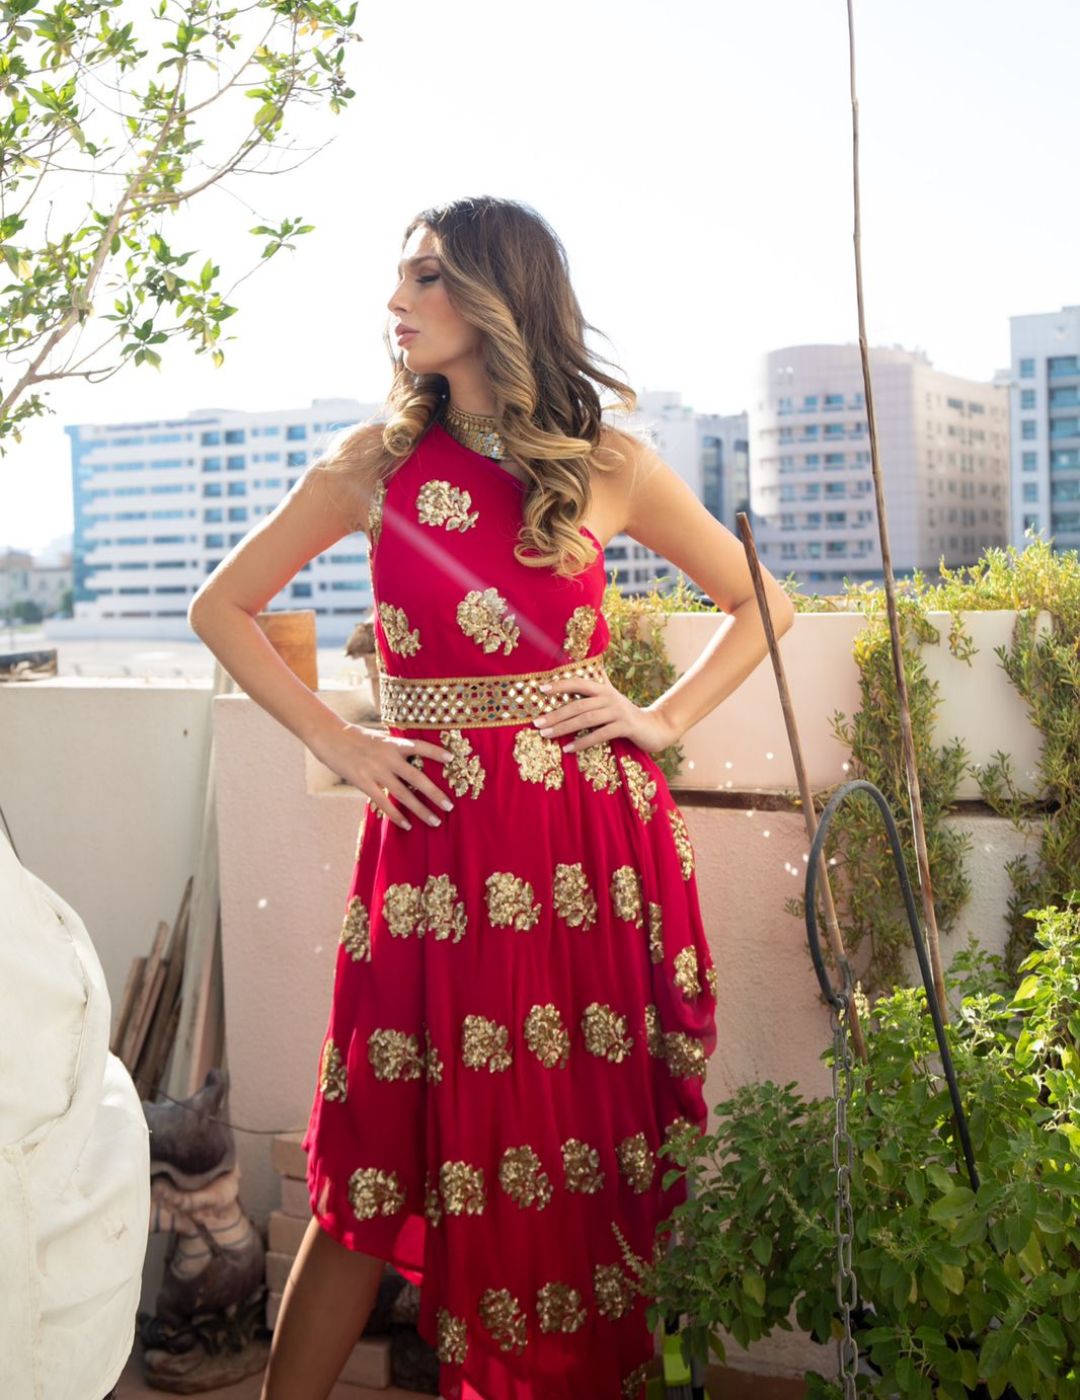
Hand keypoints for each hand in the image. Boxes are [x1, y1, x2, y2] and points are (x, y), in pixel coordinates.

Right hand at [309, 722, 454, 831]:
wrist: (330, 738)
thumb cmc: (357, 738)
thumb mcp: (380, 738)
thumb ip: (396, 749)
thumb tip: (415, 761)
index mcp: (393, 743)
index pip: (419, 746)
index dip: (435, 752)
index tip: (452, 759)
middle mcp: (387, 757)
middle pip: (417, 777)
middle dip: (435, 793)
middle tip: (450, 806)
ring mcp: (376, 771)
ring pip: (403, 794)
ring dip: (421, 810)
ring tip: (435, 821)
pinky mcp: (363, 783)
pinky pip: (384, 802)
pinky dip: (397, 815)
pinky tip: (407, 825)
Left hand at [531, 674, 678, 755]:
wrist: (655, 727)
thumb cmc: (626, 715)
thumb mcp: (610, 701)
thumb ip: (594, 693)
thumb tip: (573, 685)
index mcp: (603, 689)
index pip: (578, 683)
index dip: (560, 685)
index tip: (541, 689)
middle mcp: (609, 697)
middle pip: (577, 705)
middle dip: (555, 714)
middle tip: (537, 723)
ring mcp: (618, 712)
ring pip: (585, 719)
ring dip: (563, 728)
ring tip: (547, 735)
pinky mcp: (625, 727)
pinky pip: (599, 735)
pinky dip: (582, 742)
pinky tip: (569, 748)